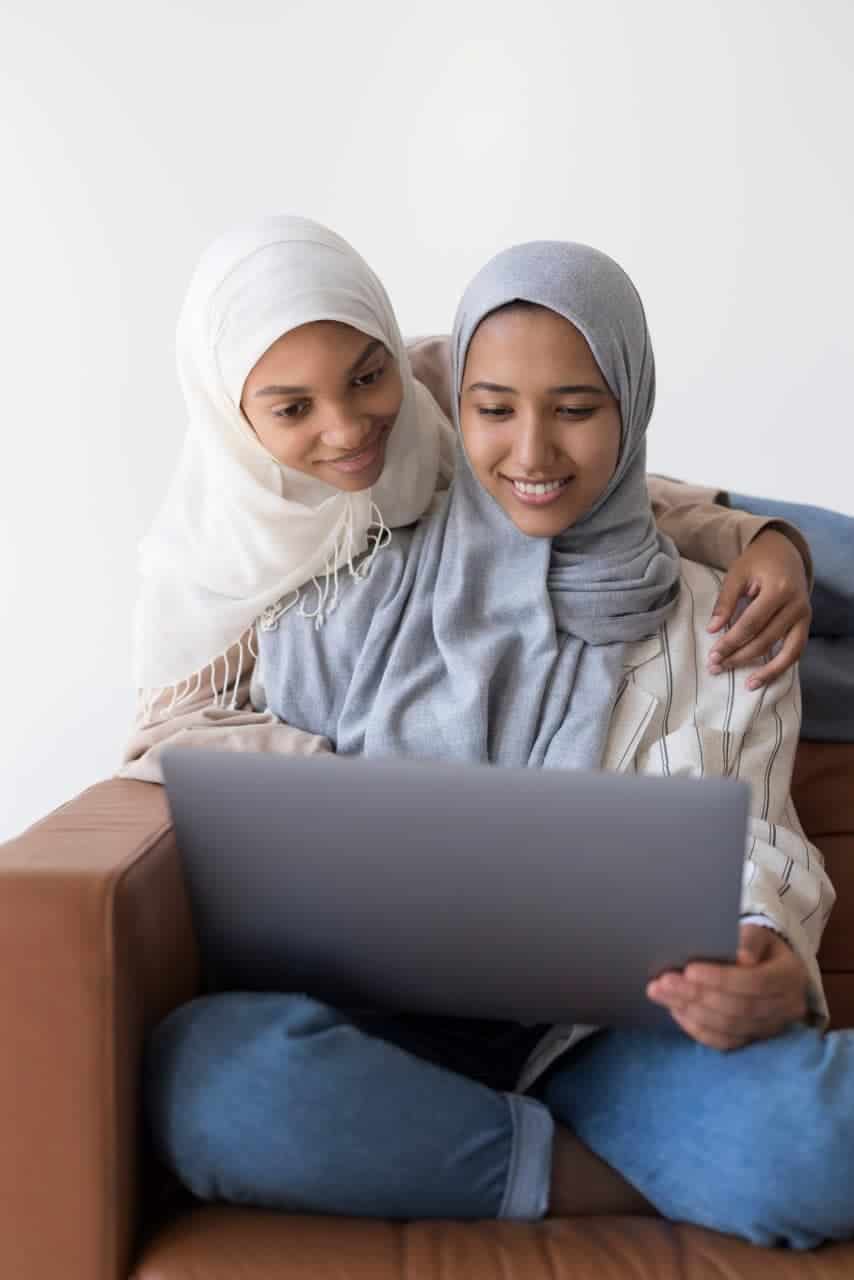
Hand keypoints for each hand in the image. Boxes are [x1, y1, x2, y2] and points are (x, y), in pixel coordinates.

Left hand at [646, 924, 807, 1050]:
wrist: (768, 964)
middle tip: (662, 983)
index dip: (721, 979)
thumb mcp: (757, 932)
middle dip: (696, 996)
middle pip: (739, 1008)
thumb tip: (741, 958)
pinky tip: (676, 1011)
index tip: (689, 970)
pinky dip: (697, 1028)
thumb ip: (749, 940)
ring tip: (661, 994)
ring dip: (690, 1011)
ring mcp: (772, 1028)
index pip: (756, 982)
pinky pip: (724, 1042)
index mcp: (790, 976)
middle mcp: (787, 1007)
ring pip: (729, 1027)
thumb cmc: (757, 945)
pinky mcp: (754, 1040)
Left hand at [706, 528, 810, 689]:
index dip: (731, 642)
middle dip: (740, 657)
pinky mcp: (806, 624)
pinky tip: (764, 677)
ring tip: (747, 685)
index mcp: (778, 589)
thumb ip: (725, 601)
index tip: (712, 655)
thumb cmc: (757, 562)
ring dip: (766, 671)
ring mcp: (805, 616)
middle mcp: (796, 605)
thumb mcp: (737, 574)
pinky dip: (781, 666)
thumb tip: (712, 629)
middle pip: (766, 640)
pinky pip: (796, 651)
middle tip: (717, 668)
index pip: (751, 624)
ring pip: (787, 652)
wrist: (785, 552)